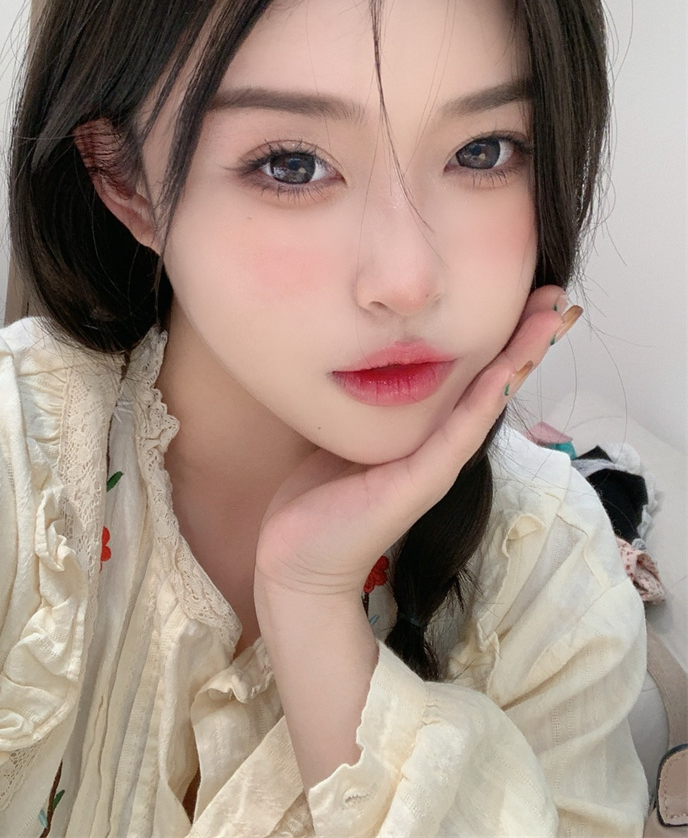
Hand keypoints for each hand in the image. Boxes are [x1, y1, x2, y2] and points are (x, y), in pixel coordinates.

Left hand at [253, 285, 580, 598]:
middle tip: (558, 299)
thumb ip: (362, 400)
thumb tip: (356, 353)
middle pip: (492, 382)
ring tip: (550, 321)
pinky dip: (483, 399)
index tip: (527, 296)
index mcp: (422, 432)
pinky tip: (505, 369)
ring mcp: (435, 465)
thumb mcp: (345, 431)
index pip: (471, 375)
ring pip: (487, 400)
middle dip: (525, 340)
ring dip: (520, 359)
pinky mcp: (420, 483)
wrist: (298, 561)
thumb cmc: (317, 498)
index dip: (499, 337)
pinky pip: (459, 433)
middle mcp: (438, 446)